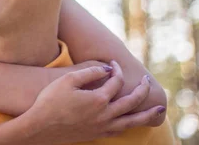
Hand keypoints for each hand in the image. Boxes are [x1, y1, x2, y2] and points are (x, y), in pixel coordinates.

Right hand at [22, 61, 165, 143]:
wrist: (39, 128)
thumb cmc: (50, 101)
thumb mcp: (67, 80)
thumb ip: (90, 72)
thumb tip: (107, 69)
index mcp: (98, 99)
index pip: (116, 82)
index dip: (117, 70)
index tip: (113, 64)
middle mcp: (104, 115)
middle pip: (131, 102)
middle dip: (142, 90)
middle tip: (148, 81)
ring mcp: (101, 127)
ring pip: (131, 122)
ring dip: (146, 114)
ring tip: (159, 110)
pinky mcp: (96, 135)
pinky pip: (119, 131)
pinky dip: (129, 125)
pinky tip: (131, 122)